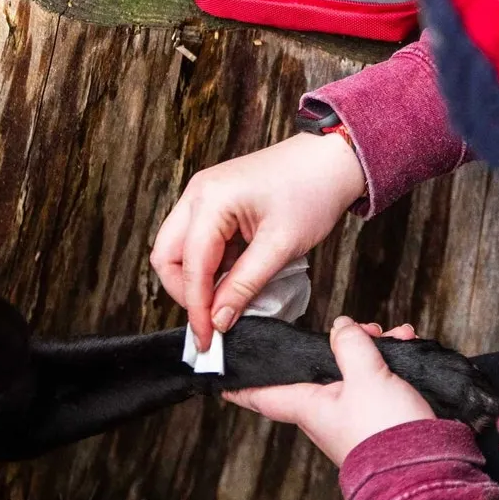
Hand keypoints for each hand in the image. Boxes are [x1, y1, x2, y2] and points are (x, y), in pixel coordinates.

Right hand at [151, 132, 365, 350]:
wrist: (331, 159)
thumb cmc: (312, 191)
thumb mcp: (280, 246)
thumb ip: (244, 286)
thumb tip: (218, 320)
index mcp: (210, 199)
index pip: (189, 266)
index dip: (197, 308)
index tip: (208, 340)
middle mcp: (198, 194)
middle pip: (168, 255)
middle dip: (186, 292)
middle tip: (213, 320)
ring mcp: (204, 195)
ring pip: (179, 249)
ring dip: (199, 279)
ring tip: (230, 299)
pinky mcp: (215, 201)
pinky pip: (199, 240)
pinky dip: (211, 265)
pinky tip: (236, 278)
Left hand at [225, 318, 434, 465]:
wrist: (429, 471)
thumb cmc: (387, 431)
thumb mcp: (365, 376)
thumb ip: (349, 344)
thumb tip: (341, 326)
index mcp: (310, 407)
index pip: (264, 394)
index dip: (242, 384)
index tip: (221, 377)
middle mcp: (328, 413)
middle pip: (319, 368)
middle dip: (340, 342)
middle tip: (360, 328)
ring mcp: (355, 416)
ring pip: (355, 371)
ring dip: (372, 348)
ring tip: (390, 335)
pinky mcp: (382, 417)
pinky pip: (380, 381)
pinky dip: (392, 362)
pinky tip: (407, 346)